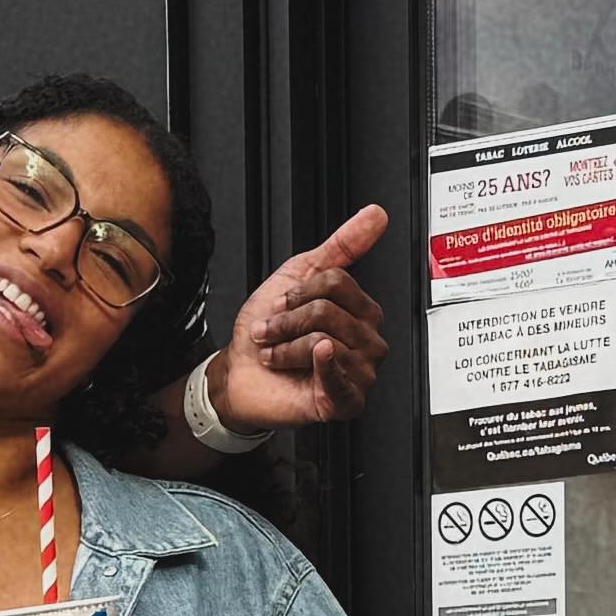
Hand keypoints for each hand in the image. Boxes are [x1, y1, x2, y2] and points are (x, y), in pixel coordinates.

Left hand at [204, 206, 389, 433]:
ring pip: (325, 340)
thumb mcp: (299, 277)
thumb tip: (375, 215)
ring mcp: (361, 372)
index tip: (280, 306)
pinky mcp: (347, 400)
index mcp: (360, 312)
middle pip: (329, 311)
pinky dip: (320, 365)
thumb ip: (342, 246)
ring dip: (286, 346)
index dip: (300, 292)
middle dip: (288, 320)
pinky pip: (337, 373)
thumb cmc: (268, 333)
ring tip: (277, 355)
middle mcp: (367, 342)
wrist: (240, 375)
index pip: (339, 283)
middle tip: (272, 333)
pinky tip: (311, 361)